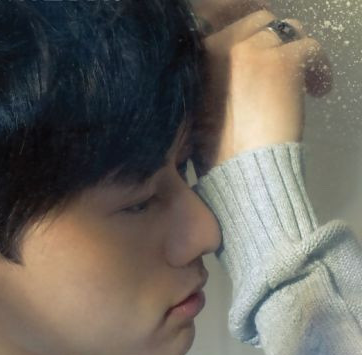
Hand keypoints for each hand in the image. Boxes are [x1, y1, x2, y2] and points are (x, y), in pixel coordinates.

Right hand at [190, 1, 332, 175]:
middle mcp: (223, 45)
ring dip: (294, 53)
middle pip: (258, 23)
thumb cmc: (216, 152)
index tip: (257, 57)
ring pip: (288, 31)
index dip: (246, 41)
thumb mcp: (197, 111)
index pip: (227, 28)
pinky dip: (318, 68)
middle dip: (271, 44)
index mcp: (197, 57)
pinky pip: (311, 48)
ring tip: (299, 81)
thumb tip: (229, 71)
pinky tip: (318, 89)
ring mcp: (255, 50)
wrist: (239, 170)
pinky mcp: (285, 60)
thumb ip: (208, 81)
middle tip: (279, 72)